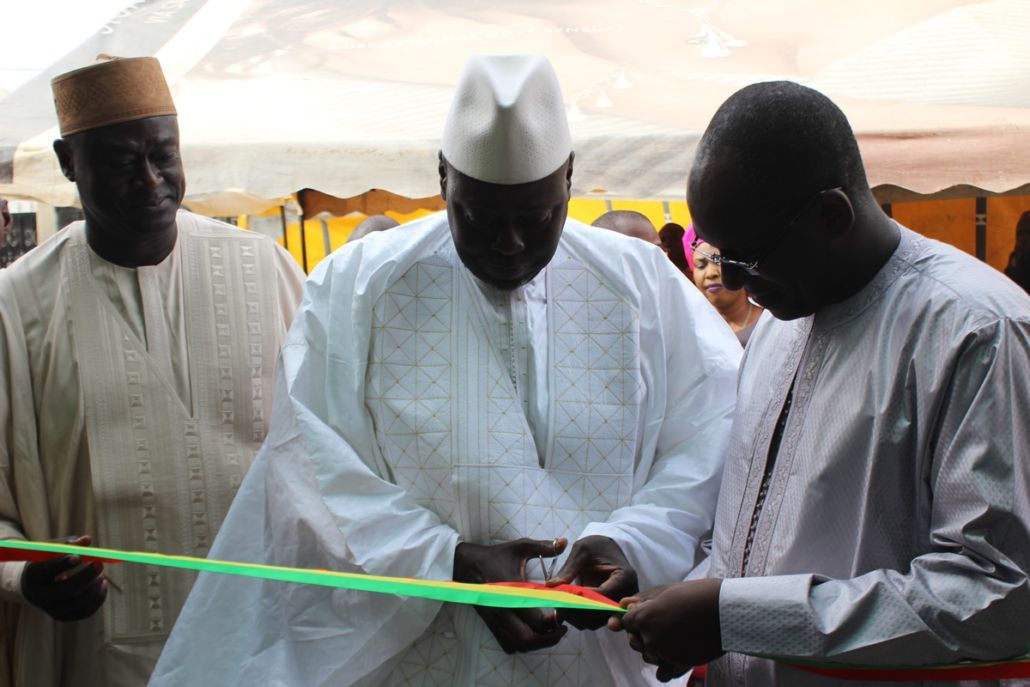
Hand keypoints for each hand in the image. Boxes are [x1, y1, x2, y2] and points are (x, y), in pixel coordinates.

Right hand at [21, 535, 107, 621]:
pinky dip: (98, 598)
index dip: (63, 564)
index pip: (47, 570)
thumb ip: (69, 544)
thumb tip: (87, 540)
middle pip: (65, 590)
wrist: (33, 584)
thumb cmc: (47, 561)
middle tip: (100, 564)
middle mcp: (40, 596)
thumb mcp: (52, 549)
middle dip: (86, 576)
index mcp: (34, 575)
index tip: (78, 557)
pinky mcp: (63, 616)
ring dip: (94, 586)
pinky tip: (102, 584)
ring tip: (101, 573)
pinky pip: (85, 611)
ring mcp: (51, 609)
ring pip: (78, 602)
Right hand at [454, 537, 567, 653]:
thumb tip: (564, 542)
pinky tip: (531, 633)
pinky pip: (508, 644)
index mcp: (512, 592)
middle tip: (562, 628)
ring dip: (537, 643)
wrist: (467, 565)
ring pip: (518, 645)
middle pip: (528, 639)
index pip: (536, 618)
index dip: (555, 620)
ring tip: (550, 632)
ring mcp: (496, 620)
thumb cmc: (495, 556)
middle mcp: (503, 610)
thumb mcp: (520, 547)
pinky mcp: (491, 624)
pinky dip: (522, 645)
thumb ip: (543, 546)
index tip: (564, 612)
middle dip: (549, 638)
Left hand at [547, 535, 637, 629]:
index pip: (605, 595)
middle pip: (602, 613)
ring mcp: (618, 606)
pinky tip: (565, 609)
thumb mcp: (582, 551)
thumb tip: (552, 586)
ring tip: (558, 606)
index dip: (583, 598)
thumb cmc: (596, 546)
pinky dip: (578, 618)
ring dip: (576, 618)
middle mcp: (626, 595)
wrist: (606, 550)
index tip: (563, 596)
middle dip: (578, 611)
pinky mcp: (608, 612)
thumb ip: (569, 569)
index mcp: (624, 576)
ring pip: (597, 622)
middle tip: (557, 605)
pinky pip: (594, 622)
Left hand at [609, 579, 723, 681]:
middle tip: (664, 623)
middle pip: (636, 641)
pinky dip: (666, 666)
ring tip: (674, 635)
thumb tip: (623, 605)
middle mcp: (650, 637)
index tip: (645, 615)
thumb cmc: (697, 595)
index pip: (627, 622)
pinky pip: (662, 672)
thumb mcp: (666, 592)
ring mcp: (664, 653)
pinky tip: (676, 653)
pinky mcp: (679, 664)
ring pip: (649, 656)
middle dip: (644, 633)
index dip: (635, 618)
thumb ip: (643, 601)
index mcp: (644, 617)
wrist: (726, 611)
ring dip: (656, 649)